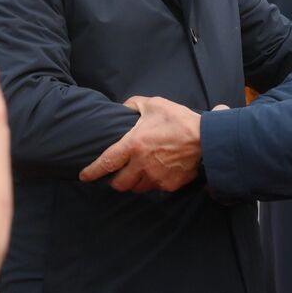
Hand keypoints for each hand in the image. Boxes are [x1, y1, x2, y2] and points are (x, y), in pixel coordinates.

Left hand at [79, 96, 203, 192]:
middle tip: (117, 174)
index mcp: (133, 145)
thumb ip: (133, 105)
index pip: (106, 163)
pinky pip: (155, 188)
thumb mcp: (153, 104)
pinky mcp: (170, 185)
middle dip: (115, 181)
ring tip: (137, 173)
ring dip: (133, 182)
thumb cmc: (178, 120)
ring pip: (137, 188)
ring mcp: (156, 177)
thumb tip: (123, 108)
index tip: (84, 177)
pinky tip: (157, 172)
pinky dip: (152, 182)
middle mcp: (142, 165)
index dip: (92, 172)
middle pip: (120, 183)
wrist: (207, 139)